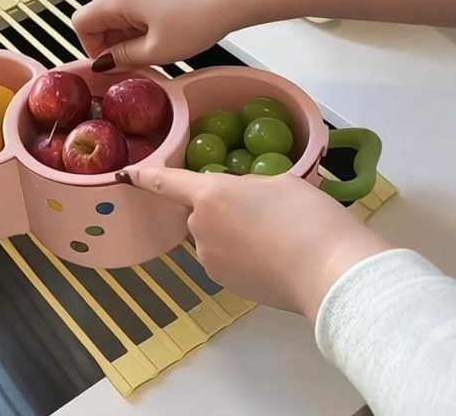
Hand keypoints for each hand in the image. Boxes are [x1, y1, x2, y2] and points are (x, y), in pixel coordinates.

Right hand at [72, 0, 251, 70]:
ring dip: (128, 34)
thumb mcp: (157, 50)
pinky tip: (164, 36)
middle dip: (111, 42)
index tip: (113, 63)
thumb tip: (104, 63)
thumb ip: (123, 58)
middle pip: (100, 16)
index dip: (91, 47)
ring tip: (155, 50)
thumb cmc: (197, 20)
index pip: (81, 22)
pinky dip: (141, 23)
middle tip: (136, 62)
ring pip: (120, 12)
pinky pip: (137, 4)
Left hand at [127, 167, 391, 320]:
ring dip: (231, 234)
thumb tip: (241, 201)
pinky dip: (241, 257)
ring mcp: (211, 259)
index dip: (147, 176)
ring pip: (214, 238)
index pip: (167, 182)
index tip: (129, 174)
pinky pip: (226, 260)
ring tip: (273, 236)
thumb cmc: (306, 215)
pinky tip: (272, 257)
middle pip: (200, 212)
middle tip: (261, 210)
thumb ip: (247, 187)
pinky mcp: (226, 284)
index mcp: (209, 194)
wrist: (330, 271)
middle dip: (220, 209)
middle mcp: (200, 227)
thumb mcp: (278, 181)